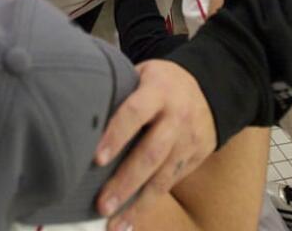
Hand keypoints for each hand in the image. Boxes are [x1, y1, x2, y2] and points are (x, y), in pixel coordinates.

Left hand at [94, 59, 216, 223]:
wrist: (210, 90)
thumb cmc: (160, 83)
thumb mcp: (143, 75)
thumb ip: (120, 91)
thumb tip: (80, 113)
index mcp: (159, 90)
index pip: (135, 112)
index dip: (116, 135)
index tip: (96, 158)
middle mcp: (177, 117)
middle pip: (151, 153)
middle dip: (125, 181)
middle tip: (102, 204)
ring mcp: (189, 140)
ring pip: (163, 176)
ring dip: (137, 204)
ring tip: (114, 224)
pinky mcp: (196, 158)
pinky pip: (171, 183)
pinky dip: (150, 203)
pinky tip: (131, 220)